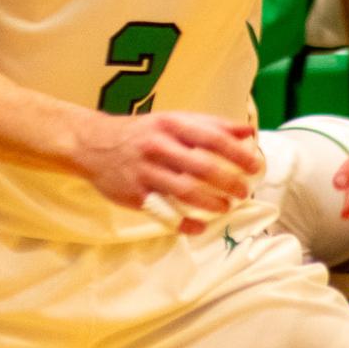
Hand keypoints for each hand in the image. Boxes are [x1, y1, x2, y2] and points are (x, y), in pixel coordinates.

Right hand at [73, 109, 262, 230]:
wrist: (93, 143)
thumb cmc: (142, 132)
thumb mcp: (173, 120)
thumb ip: (211, 125)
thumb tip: (248, 131)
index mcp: (171, 126)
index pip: (211, 139)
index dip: (237, 154)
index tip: (256, 165)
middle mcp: (158, 147)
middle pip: (201, 167)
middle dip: (228, 182)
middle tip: (243, 192)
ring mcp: (145, 172)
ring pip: (184, 192)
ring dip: (210, 203)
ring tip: (225, 208)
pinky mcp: (134, 195)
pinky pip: (163, 212)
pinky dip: (184, 223)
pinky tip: (199, 227)